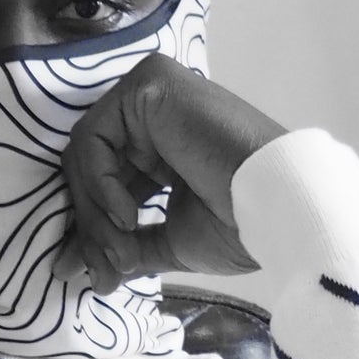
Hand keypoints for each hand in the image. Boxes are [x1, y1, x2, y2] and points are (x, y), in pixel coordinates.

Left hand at [63, 51, 284, 281]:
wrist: (281, 209)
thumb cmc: (240, 226)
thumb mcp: (170, 240)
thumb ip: (125, 244)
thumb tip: (77, 268)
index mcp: (162, 146)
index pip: (105, 180)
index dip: (95, 229)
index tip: (95, 274)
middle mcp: (154, 115)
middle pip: (89, 167)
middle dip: (91, 227)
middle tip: (105, 272)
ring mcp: (152, 93)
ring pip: (86, 155)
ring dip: (95, 214)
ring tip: (123, 252)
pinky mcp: (150, 83)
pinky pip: (94, 138)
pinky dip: (99, 184)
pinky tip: (127, 216)